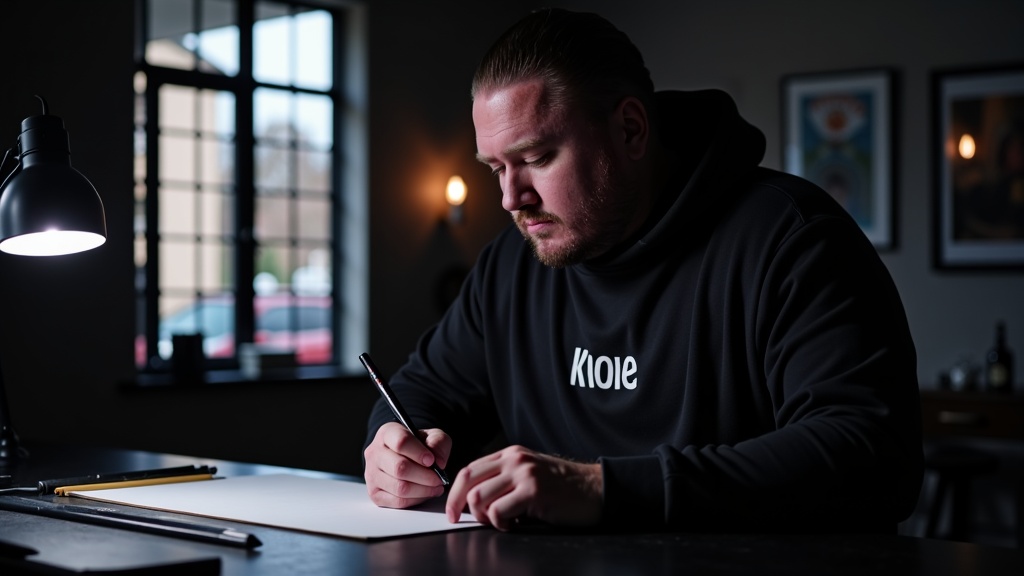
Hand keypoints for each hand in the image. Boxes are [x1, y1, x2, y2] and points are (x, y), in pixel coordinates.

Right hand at [364, 422, 451, 507]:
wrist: (408, 458)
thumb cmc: (420, 446)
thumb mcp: (433, 436)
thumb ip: (438, 443)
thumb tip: (438, 463)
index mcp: (387, 433)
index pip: (401, 442)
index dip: (419, 453)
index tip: (432, 460)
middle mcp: (374, 453)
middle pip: (400, 468)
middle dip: (425, 476)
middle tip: (439, 478)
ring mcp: (372, 475)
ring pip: (400, 487)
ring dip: (423, 490)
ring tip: (436, 486)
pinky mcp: (375, 494)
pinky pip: (398, 502)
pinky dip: (416, 499)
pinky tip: (426, 493)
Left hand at [445, 445, 601, 530]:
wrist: (597, 489)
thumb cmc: (564, 488)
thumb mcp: (529, 474)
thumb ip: (504, 480)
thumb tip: (473, 501)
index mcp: (510, 454)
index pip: (469, 470)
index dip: (455, 493)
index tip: (452, 511)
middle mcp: (514, 459)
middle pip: (468, 481)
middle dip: (459, 506)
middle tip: (463, 521)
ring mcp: (524, 474)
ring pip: (479, 498)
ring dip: (484, 518)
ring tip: (502, 522)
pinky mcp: (534, 491)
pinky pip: (498, 511)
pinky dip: (500, 524)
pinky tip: (515, 525)